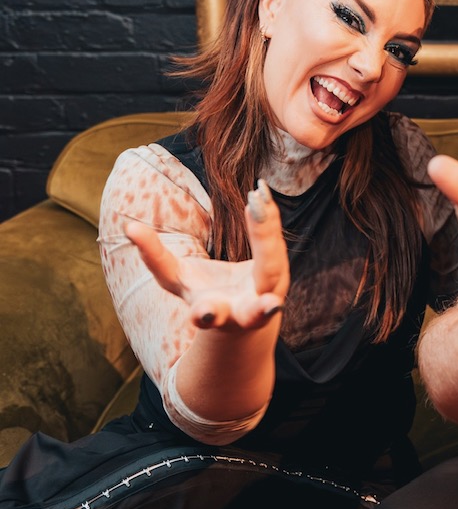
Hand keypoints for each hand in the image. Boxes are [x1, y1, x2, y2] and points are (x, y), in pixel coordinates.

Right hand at [124, 180, 289, 331]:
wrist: (244, 311)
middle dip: (260, 309)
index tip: (205, 314)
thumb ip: (154, 256)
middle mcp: (246, 310)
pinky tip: (260, 193)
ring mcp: (267, 292)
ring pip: (271, 267)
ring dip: (266, 236)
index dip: (205, 315)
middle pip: (255, 312)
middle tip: (271, 305)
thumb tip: (129, 226)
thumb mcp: (176, 280)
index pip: (209, 315)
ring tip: (257, 203)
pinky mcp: (278, 270)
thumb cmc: (205, 295)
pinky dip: (267, 217)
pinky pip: (274, 241)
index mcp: (215, 315)